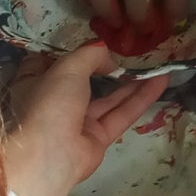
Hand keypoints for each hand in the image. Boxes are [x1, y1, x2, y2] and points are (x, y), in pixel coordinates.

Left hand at [0, 42, 169, 195]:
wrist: (51, 154)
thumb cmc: (50, 103)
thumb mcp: (68, 67)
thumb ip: (90, 55)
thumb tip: (107, 56)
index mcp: (35, 84)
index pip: (52, 64)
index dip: (72, 51)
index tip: (93, 41)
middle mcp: (56, 103)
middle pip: (85, 81)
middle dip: (107, 67)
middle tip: (132, 52)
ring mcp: (77, 123)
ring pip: (108, 99)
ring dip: (131, 83)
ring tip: (155, 65)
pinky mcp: (97, 139)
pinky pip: (121, 115)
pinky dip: (140, 99)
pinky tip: (160, 82)